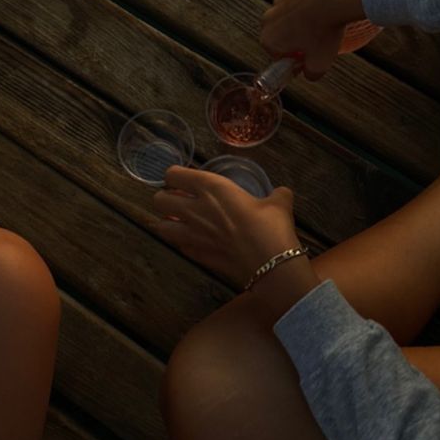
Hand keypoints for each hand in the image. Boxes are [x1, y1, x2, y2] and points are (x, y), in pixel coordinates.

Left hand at [152, 166, 299, 281]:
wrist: (271, 265)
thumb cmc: (272, 228)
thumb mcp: (279, 203)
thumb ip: (276, 194)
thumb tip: (282, 193)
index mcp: (211, 188)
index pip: (173, 174)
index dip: (175, 175)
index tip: (183, 179)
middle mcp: (195, 209)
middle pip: (158, 199)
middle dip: (165, 197)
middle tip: (178, 199)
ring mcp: (192, 235)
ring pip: (160, 225)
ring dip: (166, 221)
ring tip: (178, 221)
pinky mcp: (195, 255)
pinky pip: (177, 245)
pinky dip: (181, 242)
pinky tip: (193, 240)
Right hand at [260, 0, 366, 79]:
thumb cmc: (325, 31)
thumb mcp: (321, 62)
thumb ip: (312, 73)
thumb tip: (310, 74)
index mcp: (270, 40)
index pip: (276, 55)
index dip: (291, 58)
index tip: (306, 57)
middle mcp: (268, 19)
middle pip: (279, 34)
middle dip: (292, 38)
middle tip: (314, 41)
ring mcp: (279, 0)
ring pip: (286, 15)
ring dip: (298, 20)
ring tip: (320, 23)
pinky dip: (305, 2)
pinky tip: (320, 6)